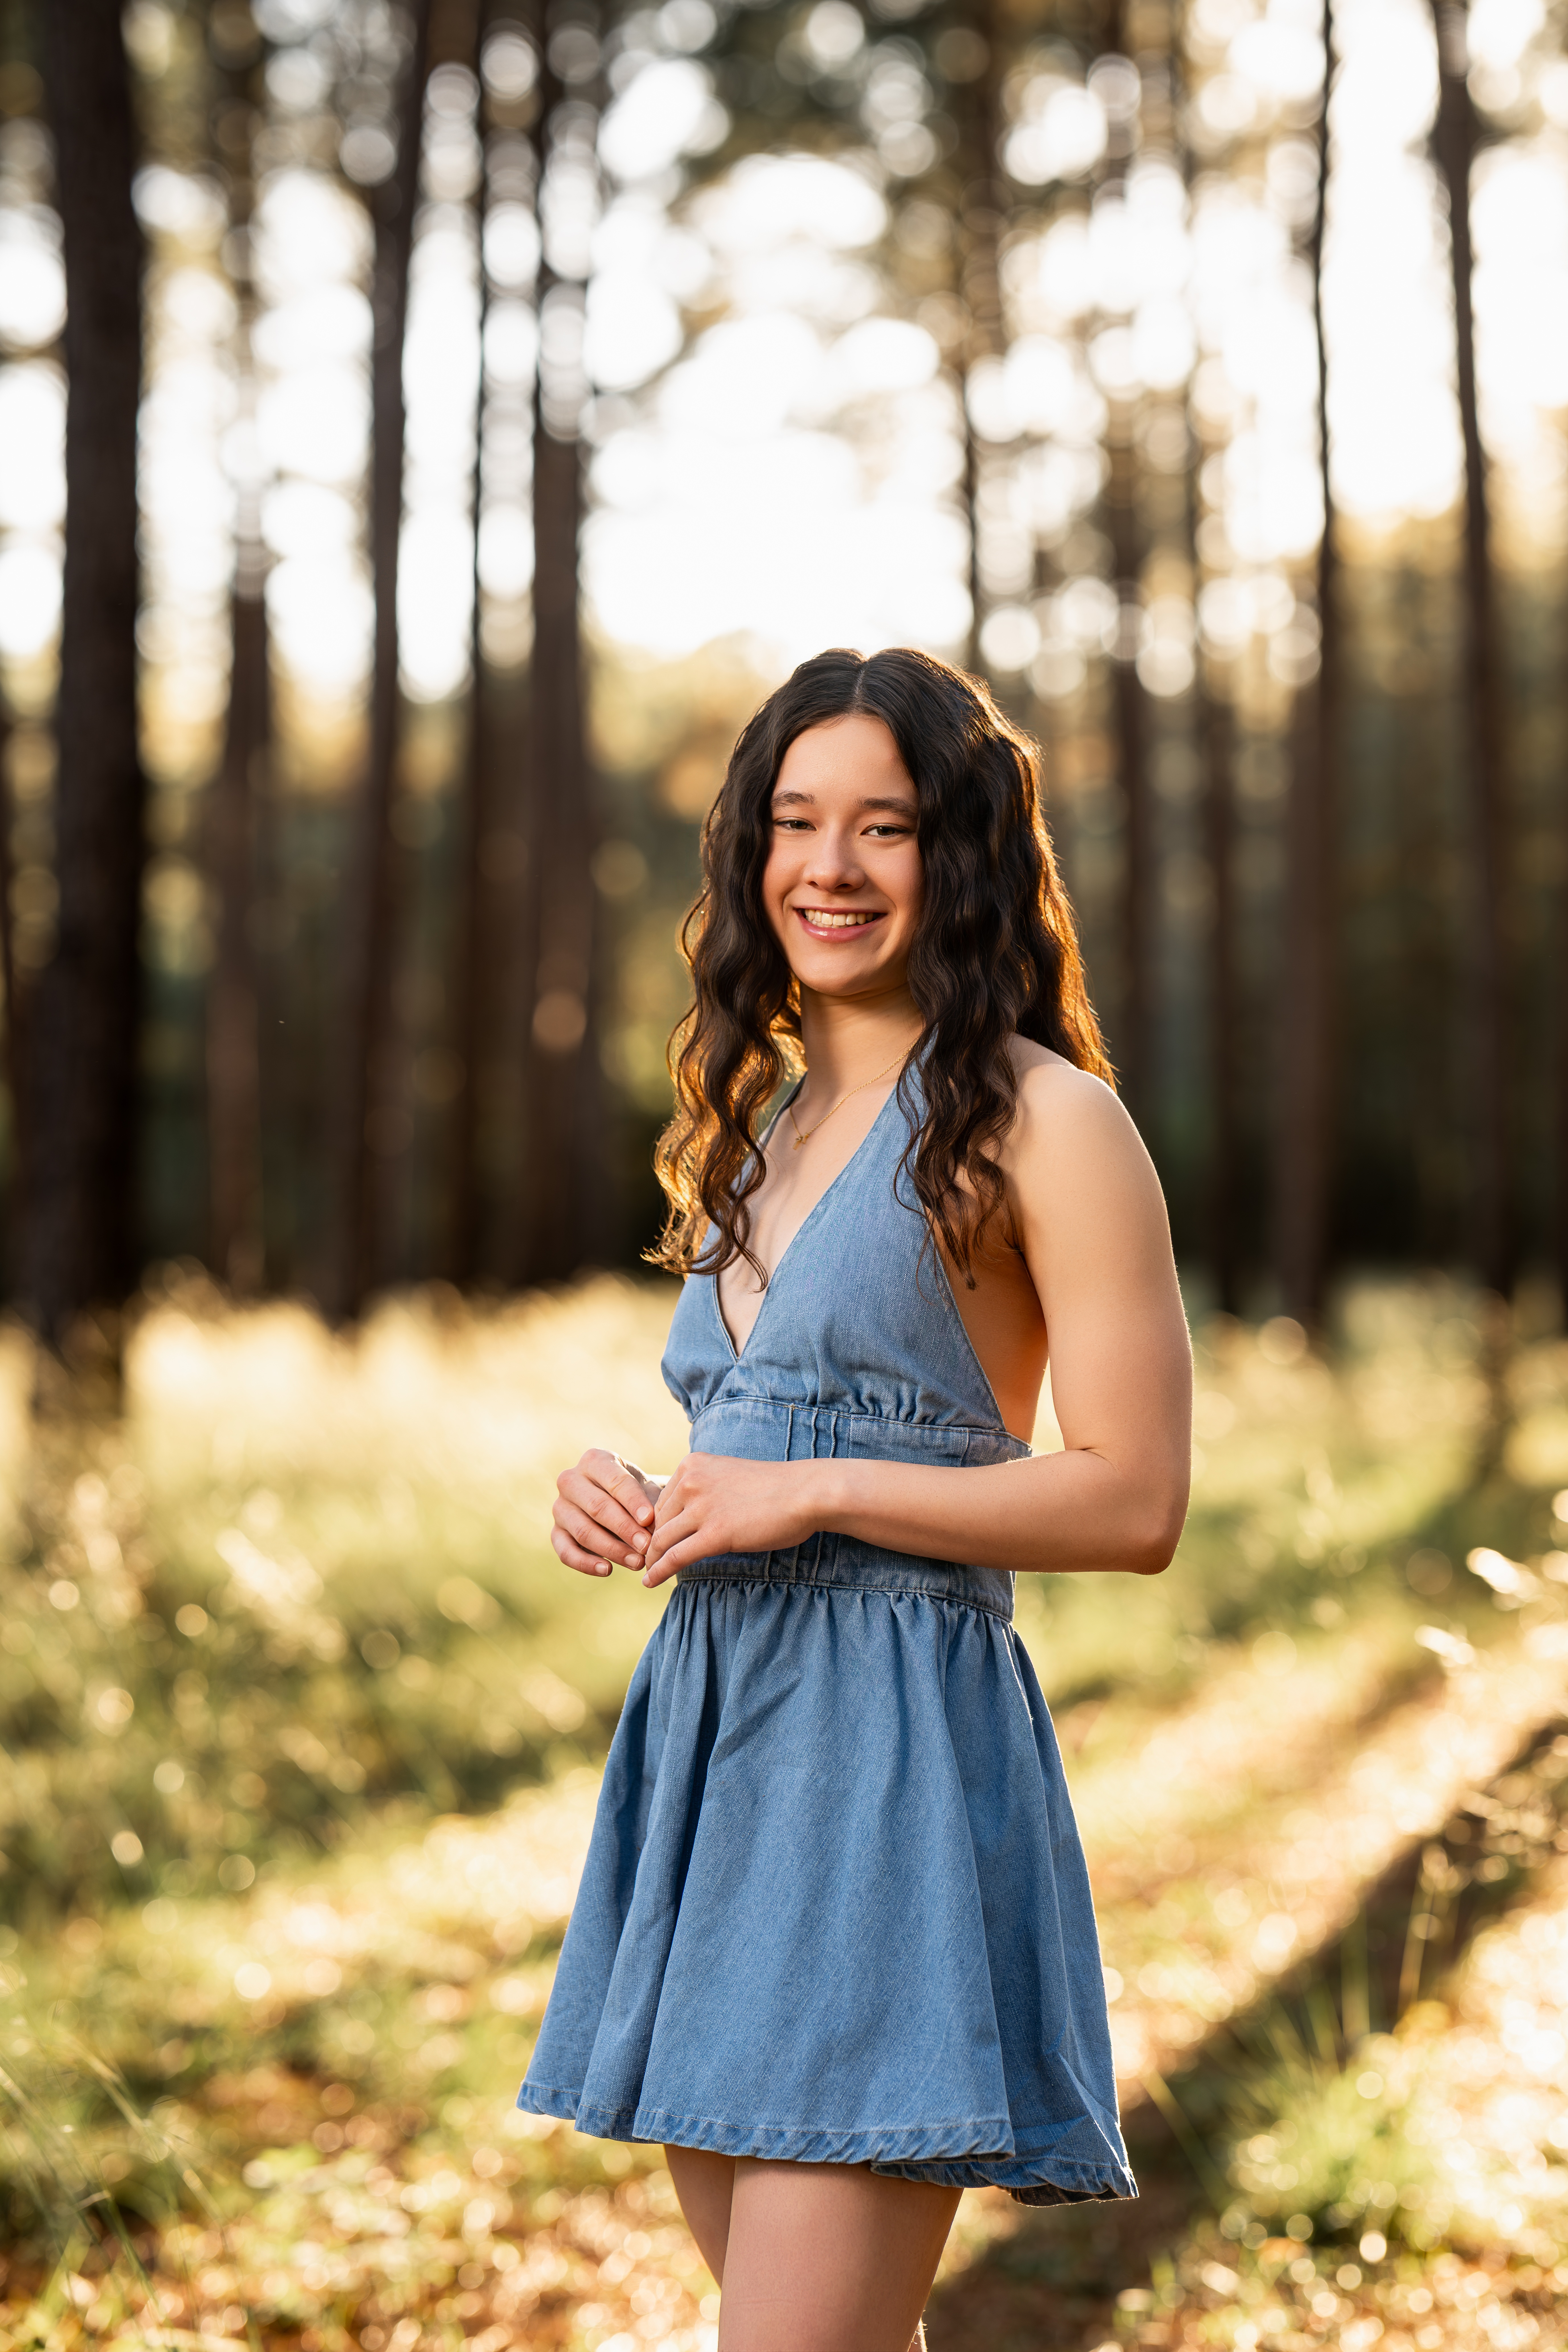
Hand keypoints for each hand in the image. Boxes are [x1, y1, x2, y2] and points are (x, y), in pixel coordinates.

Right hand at [552, 1450, 662, 1578]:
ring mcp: (559, 1507)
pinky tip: (607, 1570)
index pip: (615, 1481)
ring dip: (613, 1550)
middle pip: (598, 1507)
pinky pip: (566, 1551)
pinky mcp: (555, 1532)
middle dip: (625, 1529)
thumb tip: (653, 1532)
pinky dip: (586, 1564)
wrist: (621, 1506)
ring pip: (584, 1531)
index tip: (650, 1520)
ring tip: (638, 1562)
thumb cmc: (637, 1495)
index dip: (633, 1502)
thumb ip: (651, 1507)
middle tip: (647, 1546)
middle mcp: (571, 1480)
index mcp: (595, 1461)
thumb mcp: (647, 1492)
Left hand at [641, 1454, 820, 1586]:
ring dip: (651, 1560)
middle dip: (650, 1543)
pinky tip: (651, 1582)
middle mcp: (691, 1481)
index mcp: (693, 1464)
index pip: (661, 1500)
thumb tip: (690, 1513)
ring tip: (648, 1573)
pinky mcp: (715, 1533)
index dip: (655, 1524)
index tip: (655, 1540)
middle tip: (647, 1560)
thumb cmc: (775, 1487)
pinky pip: (676, 1556)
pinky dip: (659, 1571)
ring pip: (662, 1539)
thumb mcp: (729, 1476)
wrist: (804, 1492)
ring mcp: (702, 1507)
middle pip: (658, 1520)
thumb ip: (706, 1488)